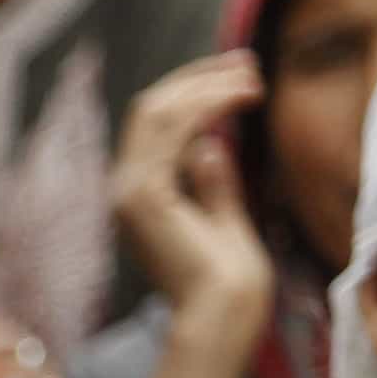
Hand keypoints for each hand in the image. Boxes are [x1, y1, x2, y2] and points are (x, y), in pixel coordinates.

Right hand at [111, 53, 274, 339]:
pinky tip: (242, 98)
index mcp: (138, 195)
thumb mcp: (222, 217)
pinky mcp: (145, 196)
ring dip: (208, 86)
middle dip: (200, 79)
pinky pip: (172, 130)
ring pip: (158, 109)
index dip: (193, 90)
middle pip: (151, 107)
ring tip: (252, 79)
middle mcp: (124, 189)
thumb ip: (212, 182)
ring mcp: (128, 191)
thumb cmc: (229, 278)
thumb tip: (212, 144)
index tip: (238, 74)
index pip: (154, 123)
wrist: (224, 313)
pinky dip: (208, 105)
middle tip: (248, 65)